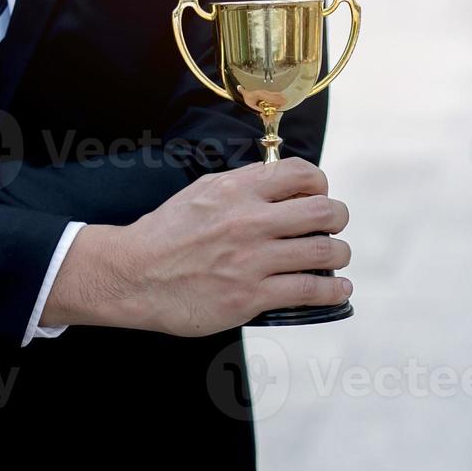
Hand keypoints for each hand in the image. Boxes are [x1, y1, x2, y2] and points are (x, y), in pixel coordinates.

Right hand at [43, 158, 351, 335]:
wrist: (131, 275)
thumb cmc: (164, 234)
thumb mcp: (201, 192)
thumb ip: (241, 186)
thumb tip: (277, 182)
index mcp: (237, 190)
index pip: (302, 174)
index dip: (319, 184)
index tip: (318, 195)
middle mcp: (250, 220)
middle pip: (324, 211)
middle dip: (337, 218)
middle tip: (333, 226)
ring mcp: (252, 260)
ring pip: (324, 251)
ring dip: (339, 255)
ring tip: (337, 259)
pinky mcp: (250, 296)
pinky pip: (309, 290)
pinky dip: (333, 290)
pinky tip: (338, 289)